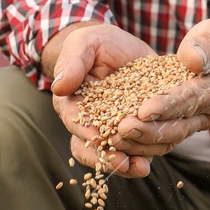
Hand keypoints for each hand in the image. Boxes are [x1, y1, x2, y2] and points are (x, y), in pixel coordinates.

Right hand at [48, 23, 158, 177]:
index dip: (86, 133)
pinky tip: (150, 163)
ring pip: (115, 154)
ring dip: (128, 162)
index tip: (99, 139)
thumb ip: (72, 62)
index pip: (75, 122)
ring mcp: (113, 130)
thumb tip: (60, 86)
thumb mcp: (85, 43)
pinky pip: (137, 150)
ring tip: (141, 166)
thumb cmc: (99, 44)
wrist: (124, 47)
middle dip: (107, 158)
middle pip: (92, 148)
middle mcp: (90, 123)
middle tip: (123, 163)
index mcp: (73, 104)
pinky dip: (143, 158)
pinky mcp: (136, 129)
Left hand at [115, 19, 209, 153]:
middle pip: (178, 127)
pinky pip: (161, 142)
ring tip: (115, 139)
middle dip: (149, 130)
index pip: (191, 99)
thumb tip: (193, 61)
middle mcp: (209, 113)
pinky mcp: (180, 127)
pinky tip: (118, 141)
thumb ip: (206, 45)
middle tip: (122, 129)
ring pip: (168, 140)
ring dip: (141, 142)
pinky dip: (140, 144)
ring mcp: (195, 123)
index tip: (143, 110)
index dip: (168, 105)